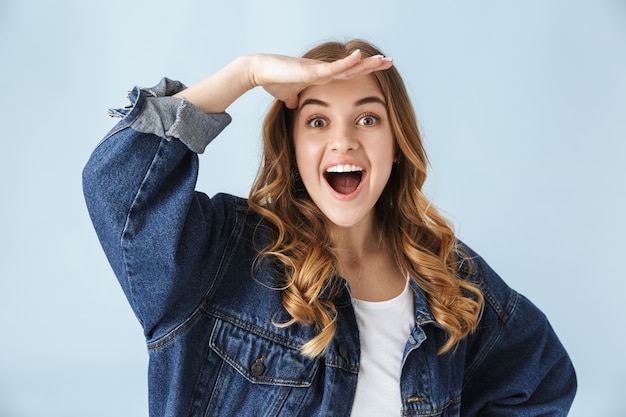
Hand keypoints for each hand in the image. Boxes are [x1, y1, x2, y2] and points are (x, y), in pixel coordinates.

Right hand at [248, 50, 392, 108]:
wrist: (260, 72)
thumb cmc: (274, 80)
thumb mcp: (289, 95)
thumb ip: (295, 99)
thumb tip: (296, 106)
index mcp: (322, 77)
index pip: (349, 73)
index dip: (364, 71)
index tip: (380, 68)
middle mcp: (324, 71)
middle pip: (354, 67)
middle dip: (373, 64)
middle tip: (390, 61)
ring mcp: (320, 69)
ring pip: (348, 66)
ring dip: (367, 62)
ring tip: (384, 59)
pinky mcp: (312, 71)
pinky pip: (333, 67)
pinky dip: (347, 62)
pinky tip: (359, 56)